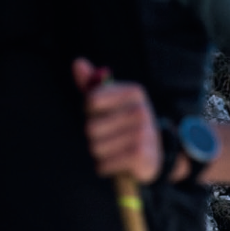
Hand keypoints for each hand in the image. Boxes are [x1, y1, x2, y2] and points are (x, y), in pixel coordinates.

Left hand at [72, 58, 162, 182]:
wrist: (152, 156)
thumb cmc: (123, 125)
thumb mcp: (110, 102)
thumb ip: (92, 84)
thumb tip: (77, 63)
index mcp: (134, 92)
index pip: (91, 101)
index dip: (89, 112)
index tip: (103, 114)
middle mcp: (141, 110)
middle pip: (90, 128)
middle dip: (94, 136)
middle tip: (111, 137)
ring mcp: (143, 134)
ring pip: (95, 147)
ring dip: (100, 153)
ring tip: (115, 150)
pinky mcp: (140, 156)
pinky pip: (103, 164)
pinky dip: (104, 167)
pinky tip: (116, 163)